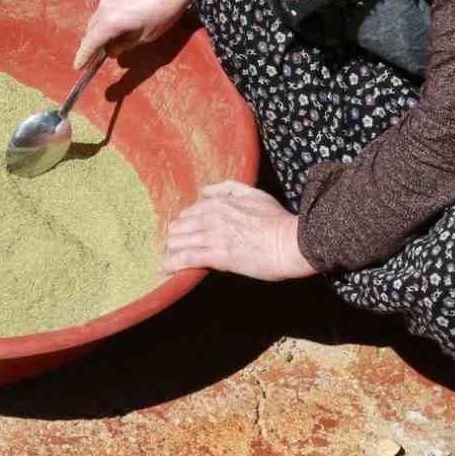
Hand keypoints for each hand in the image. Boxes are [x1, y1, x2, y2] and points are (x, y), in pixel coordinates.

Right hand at [73, 0, 201, 69]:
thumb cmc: (165, 10)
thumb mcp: (146, 36)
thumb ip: (124, 45)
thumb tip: (111, 50)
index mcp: (110, 22)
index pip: (90, 43)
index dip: (83, 56)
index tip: (78, 66)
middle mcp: (104, 5)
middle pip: (91, 28)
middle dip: (93, 41)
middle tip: (99, 53)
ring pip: (99, 13)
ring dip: (103, 24)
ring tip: (116, 31)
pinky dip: (111, 9)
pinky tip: (127, 10)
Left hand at [160, 181, 315, 281]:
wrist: (291, 243)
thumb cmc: (277, 220)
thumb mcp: (254, 193)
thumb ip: (228, 187)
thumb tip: (204, 190)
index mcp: (220, 203)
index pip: (189, 213)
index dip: (184, 224)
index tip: (184, 234)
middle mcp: (212, 217)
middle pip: (179, 227)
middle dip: (174, 238)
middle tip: (174, 249)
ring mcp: (214, 236)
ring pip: (178, 242)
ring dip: (170, 251)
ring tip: (166, 260)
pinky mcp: (218, 256)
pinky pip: (185, 259)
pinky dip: (171, 264)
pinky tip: (163, 269)